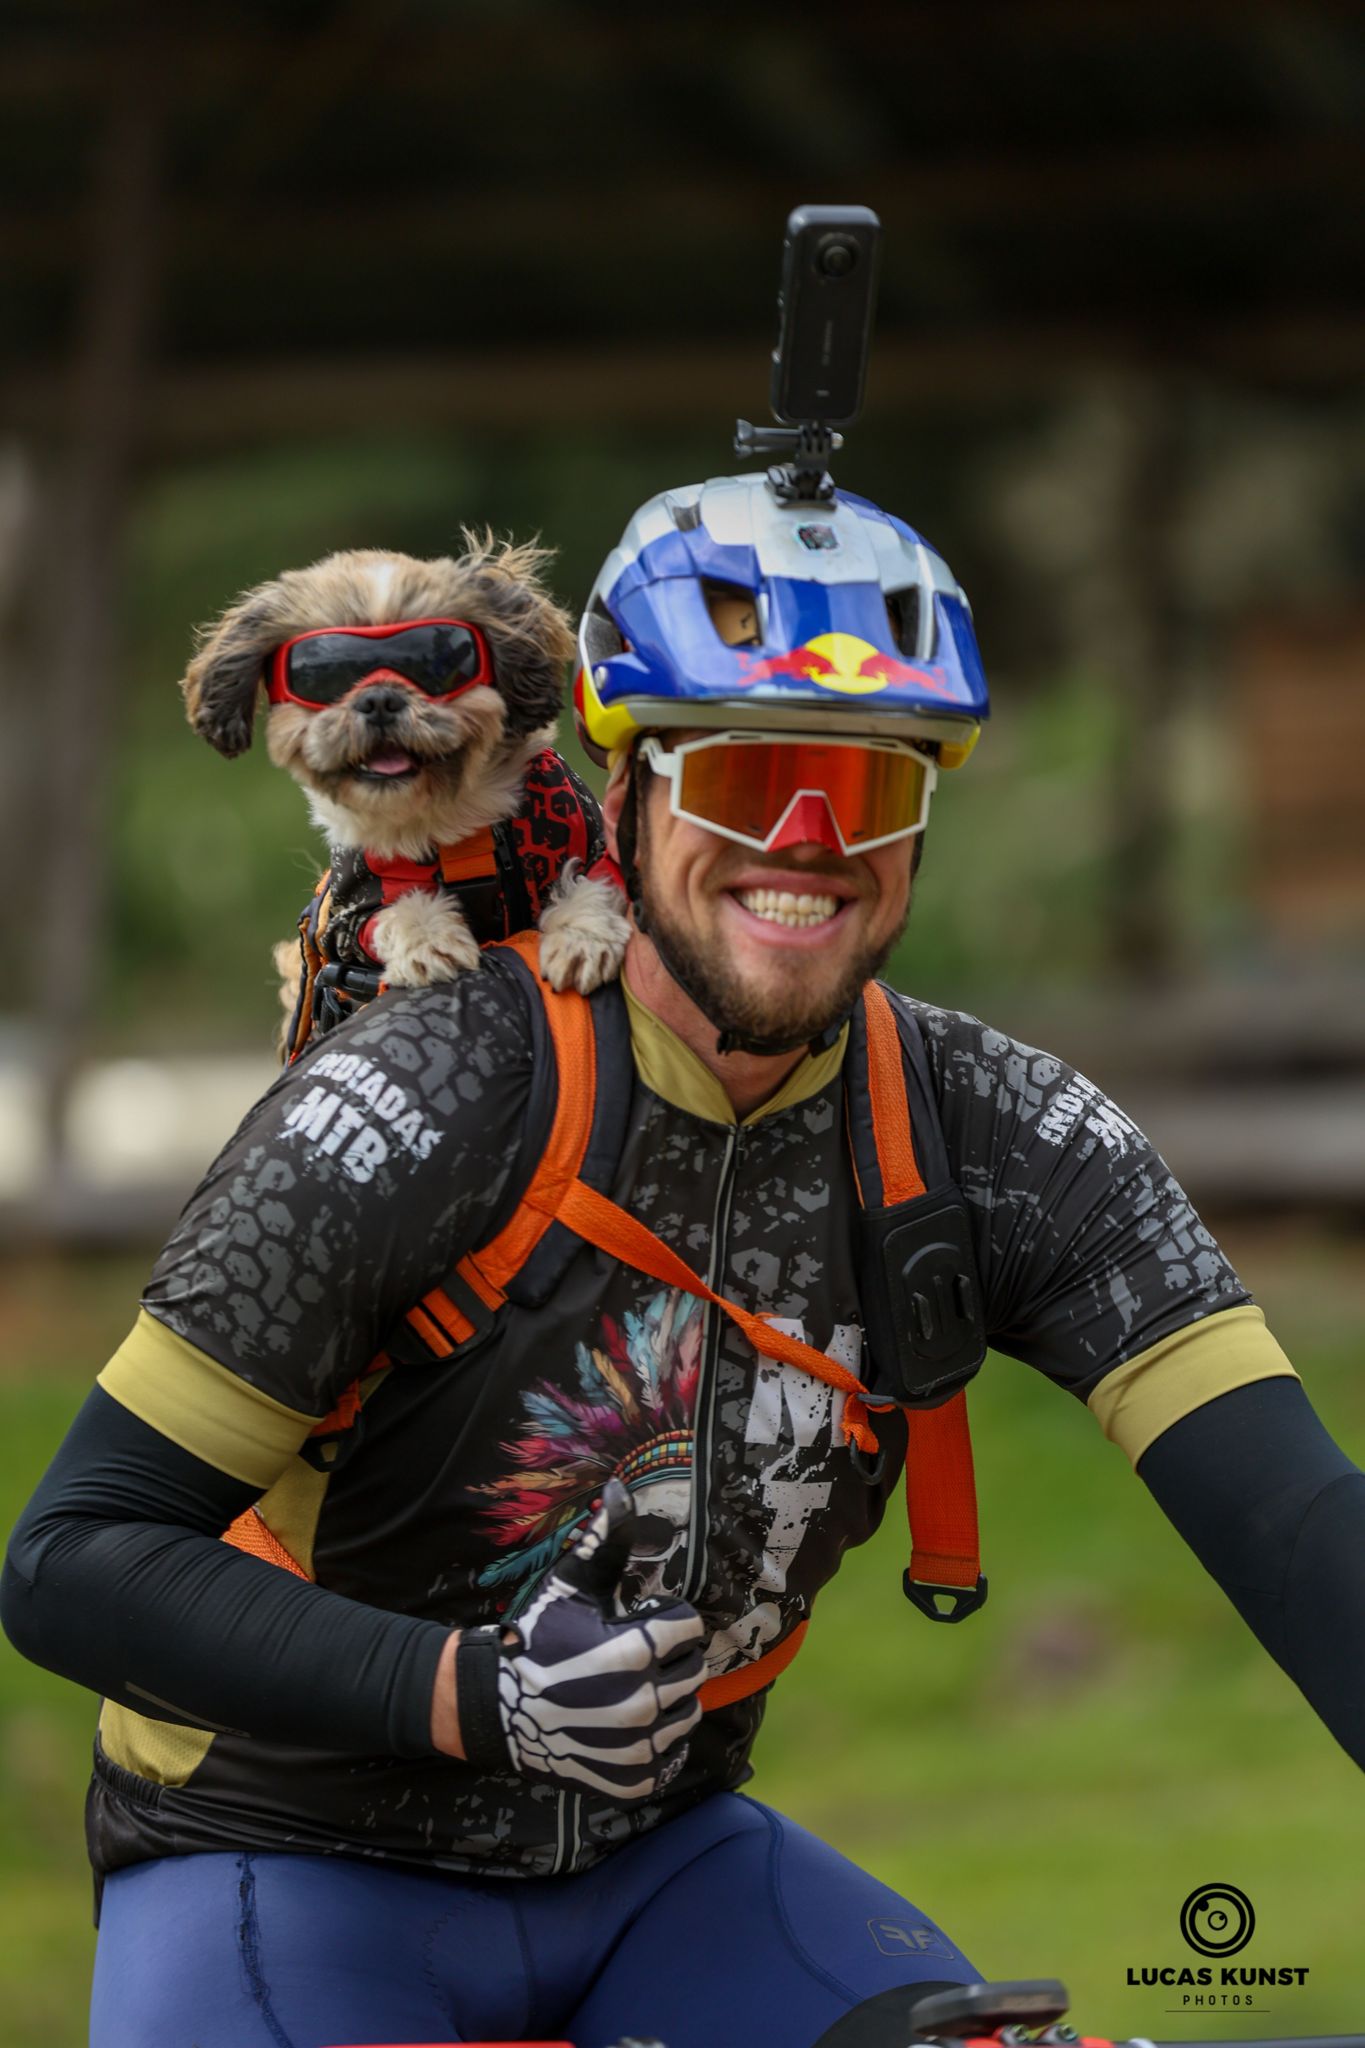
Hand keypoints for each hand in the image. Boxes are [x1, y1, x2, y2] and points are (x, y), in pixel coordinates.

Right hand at [457, 1478, 704, 1800]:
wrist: (496, 1706)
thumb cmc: (537, 1636)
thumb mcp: (570, 1581)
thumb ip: (605, 1537)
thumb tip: (619, 1487)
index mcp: (636, 1652)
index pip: (690, 1627)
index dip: (666, 1618)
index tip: (639, 1621)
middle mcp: (644, 1703)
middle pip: (693, 1670)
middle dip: (671, 1657)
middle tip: (635, 1655)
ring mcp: (638, 1747)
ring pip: (687, 1714)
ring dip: (669, 1698)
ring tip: (633, 1687)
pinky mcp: (631, 1779)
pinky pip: (670, 1758)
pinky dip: (659, 1742)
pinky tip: (630, 1724)